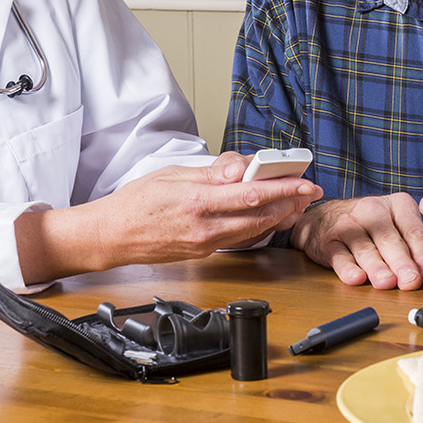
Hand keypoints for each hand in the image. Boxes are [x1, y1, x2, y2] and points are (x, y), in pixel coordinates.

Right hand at [17, 153, 320, 281]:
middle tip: (310, 192)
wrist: (112, 236)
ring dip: (278, 218)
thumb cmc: (136, 202)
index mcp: (197, 202)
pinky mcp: (203, 253)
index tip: (303, 181)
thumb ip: (210, 173)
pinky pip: (238, 240)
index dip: (283, 189)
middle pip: (259, 217)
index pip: (251, 194)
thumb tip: (240, 168)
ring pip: (253, 231)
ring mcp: (205, 245)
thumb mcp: (172, 174)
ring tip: (297, 205)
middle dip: (290, 204)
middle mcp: (205, 228)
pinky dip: (257, 228)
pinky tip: (268, 219)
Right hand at [290, 195, 422, 290]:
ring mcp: (349, 225)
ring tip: (387, 282)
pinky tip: (356, 278)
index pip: (413, 232)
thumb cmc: (370, 226)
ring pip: (365, 248)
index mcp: (397, 206)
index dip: (422, 255)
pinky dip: (347, 269)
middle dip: (402, 263)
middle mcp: (373, 210)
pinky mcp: (329, 241)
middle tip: (412, 281)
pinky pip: (339, 256)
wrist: (325, 218)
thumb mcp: (400, 227)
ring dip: (377, 267)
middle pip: (390, 240)